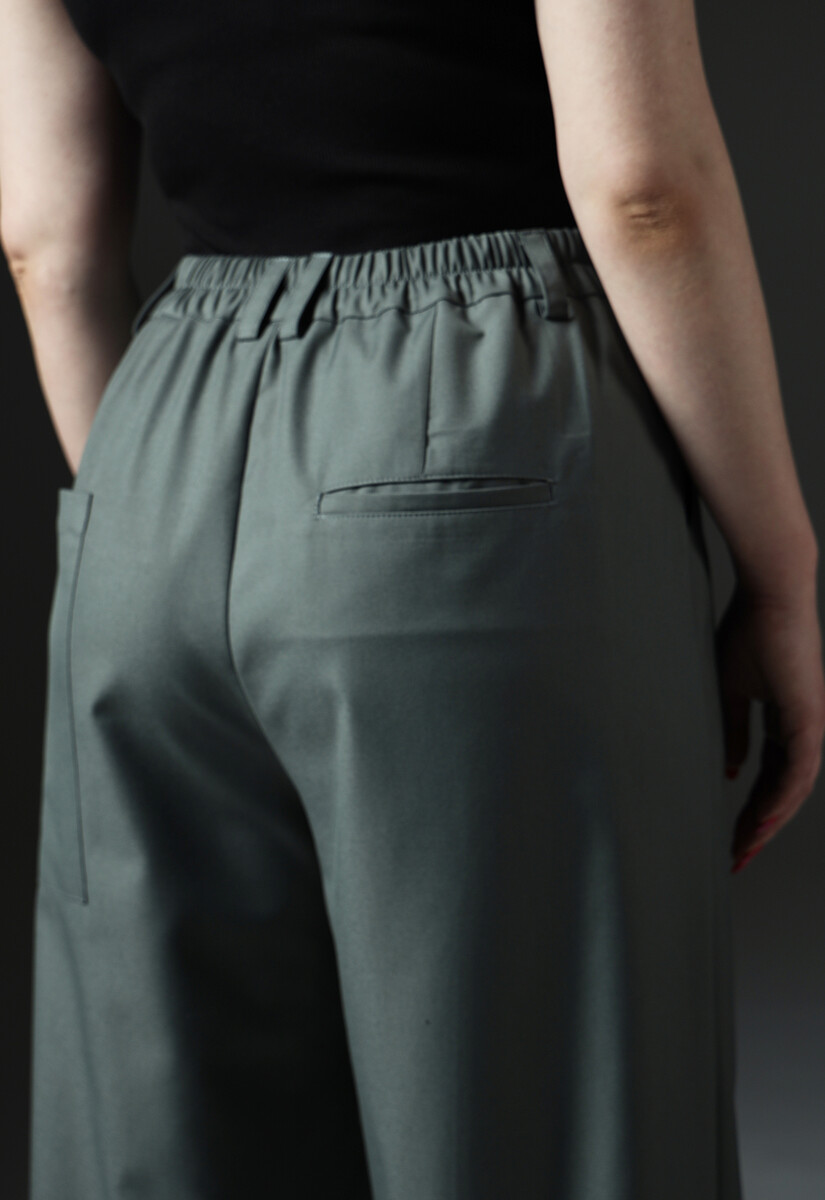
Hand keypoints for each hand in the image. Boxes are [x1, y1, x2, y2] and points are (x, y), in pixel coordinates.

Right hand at [714, 580, 824, 872]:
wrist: (768, 595)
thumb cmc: (747, 631)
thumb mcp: (730, 691)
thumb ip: (733, 730)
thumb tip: (732, 770)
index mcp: (784, 720)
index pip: (768, 775)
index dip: (750, 807)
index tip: (730, 834)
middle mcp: (802, 728)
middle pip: (782, 791)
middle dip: (760, 827)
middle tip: (737, 857)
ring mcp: (810, 725)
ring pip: (794, 789)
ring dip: (770, 822)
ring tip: (746, 848)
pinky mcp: (810, 718)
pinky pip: (798, 770)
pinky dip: (781, 799)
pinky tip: (763, 820)